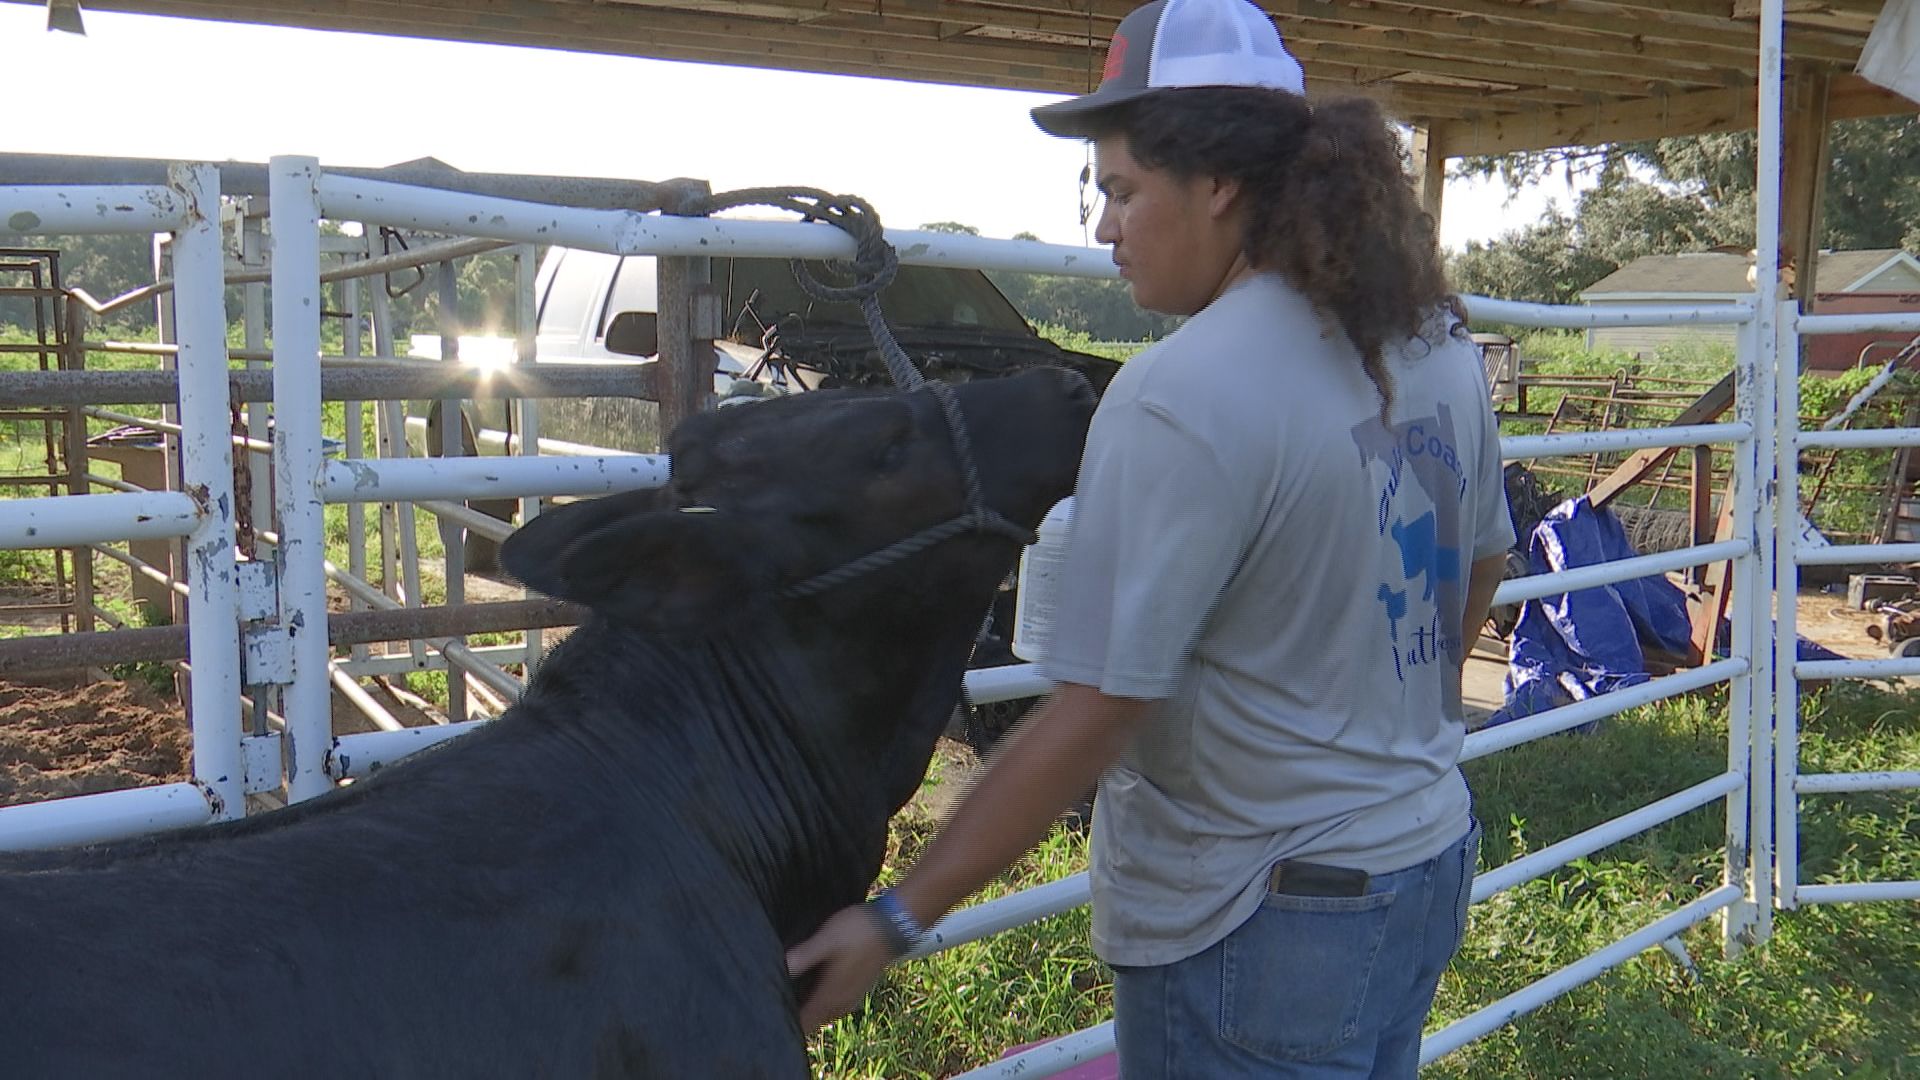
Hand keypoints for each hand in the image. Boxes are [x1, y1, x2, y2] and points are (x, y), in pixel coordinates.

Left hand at [785, 903, 894, 1030]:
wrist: (894, 925)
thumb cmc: (859, 931)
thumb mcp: (827, 939)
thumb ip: (804, 956)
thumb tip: (779, 968)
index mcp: (830, 996)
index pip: (803, 1024)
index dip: (785, 1022)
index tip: (767, 1014)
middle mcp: (840, 1003)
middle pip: (812, 1022)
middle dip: (795, 1016)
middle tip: (773, 1001)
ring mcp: (851, 998)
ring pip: (823, 1015)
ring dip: (808, 1009)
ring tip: (790, 993)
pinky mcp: (857, 989)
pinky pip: (833, 1006)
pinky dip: (821, 1002)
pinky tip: (813, 986)